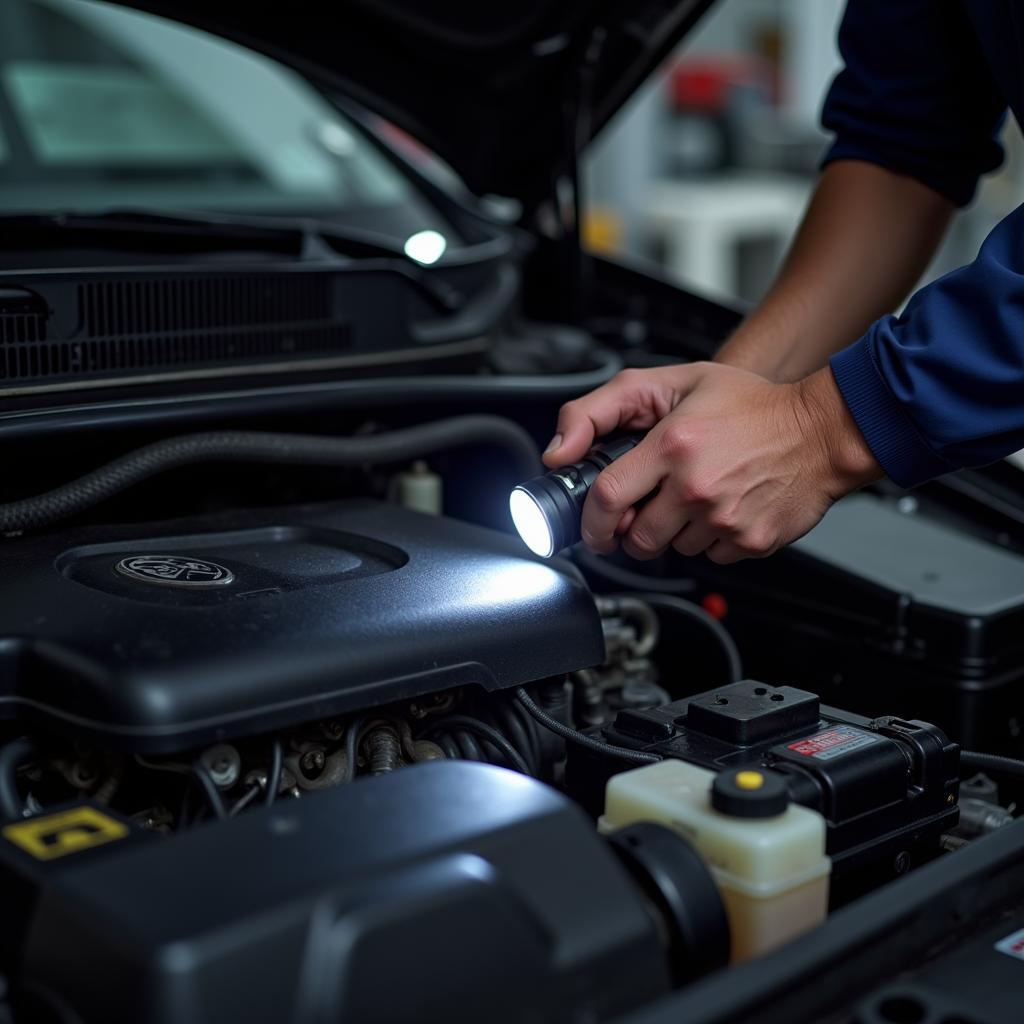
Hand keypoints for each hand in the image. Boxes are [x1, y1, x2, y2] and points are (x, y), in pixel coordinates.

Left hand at [543, 362, 881, 563]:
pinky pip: (710, 556)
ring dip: (675, 531)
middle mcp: (697, 486)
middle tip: (648, 508)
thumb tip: (560, 453)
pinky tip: (724, 506)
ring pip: (674, 549)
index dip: (592, 520)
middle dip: (632, 530)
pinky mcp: (751, 542)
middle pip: (637, 537)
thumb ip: (600, 410)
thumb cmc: (751, 404)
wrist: (822, 430)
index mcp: (673, 445)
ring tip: (698, 495)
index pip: (606, 497)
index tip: (594, 526)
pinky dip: (710, 540)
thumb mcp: (671, 383)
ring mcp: (726, 518)